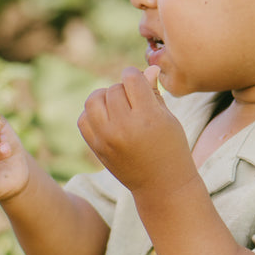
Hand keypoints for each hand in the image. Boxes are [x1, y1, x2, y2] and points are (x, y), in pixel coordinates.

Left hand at [78, 67, 194, 196]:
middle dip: (124, 90)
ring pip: (94, 100)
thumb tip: (148, 69)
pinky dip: (92, 114)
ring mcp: (107, 139)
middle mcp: (124, 128)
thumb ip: (154, 92)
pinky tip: (107, 119)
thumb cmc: (171, 148)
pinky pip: (84, 119)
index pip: (131, 78)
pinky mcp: (97, 148)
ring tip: (117, 107)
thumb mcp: (168, 119)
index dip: (137, 76)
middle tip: (134, 102)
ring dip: (104, 98)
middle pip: (113, 89)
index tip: (141, 82)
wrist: (162, 185)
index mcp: (147, 117)